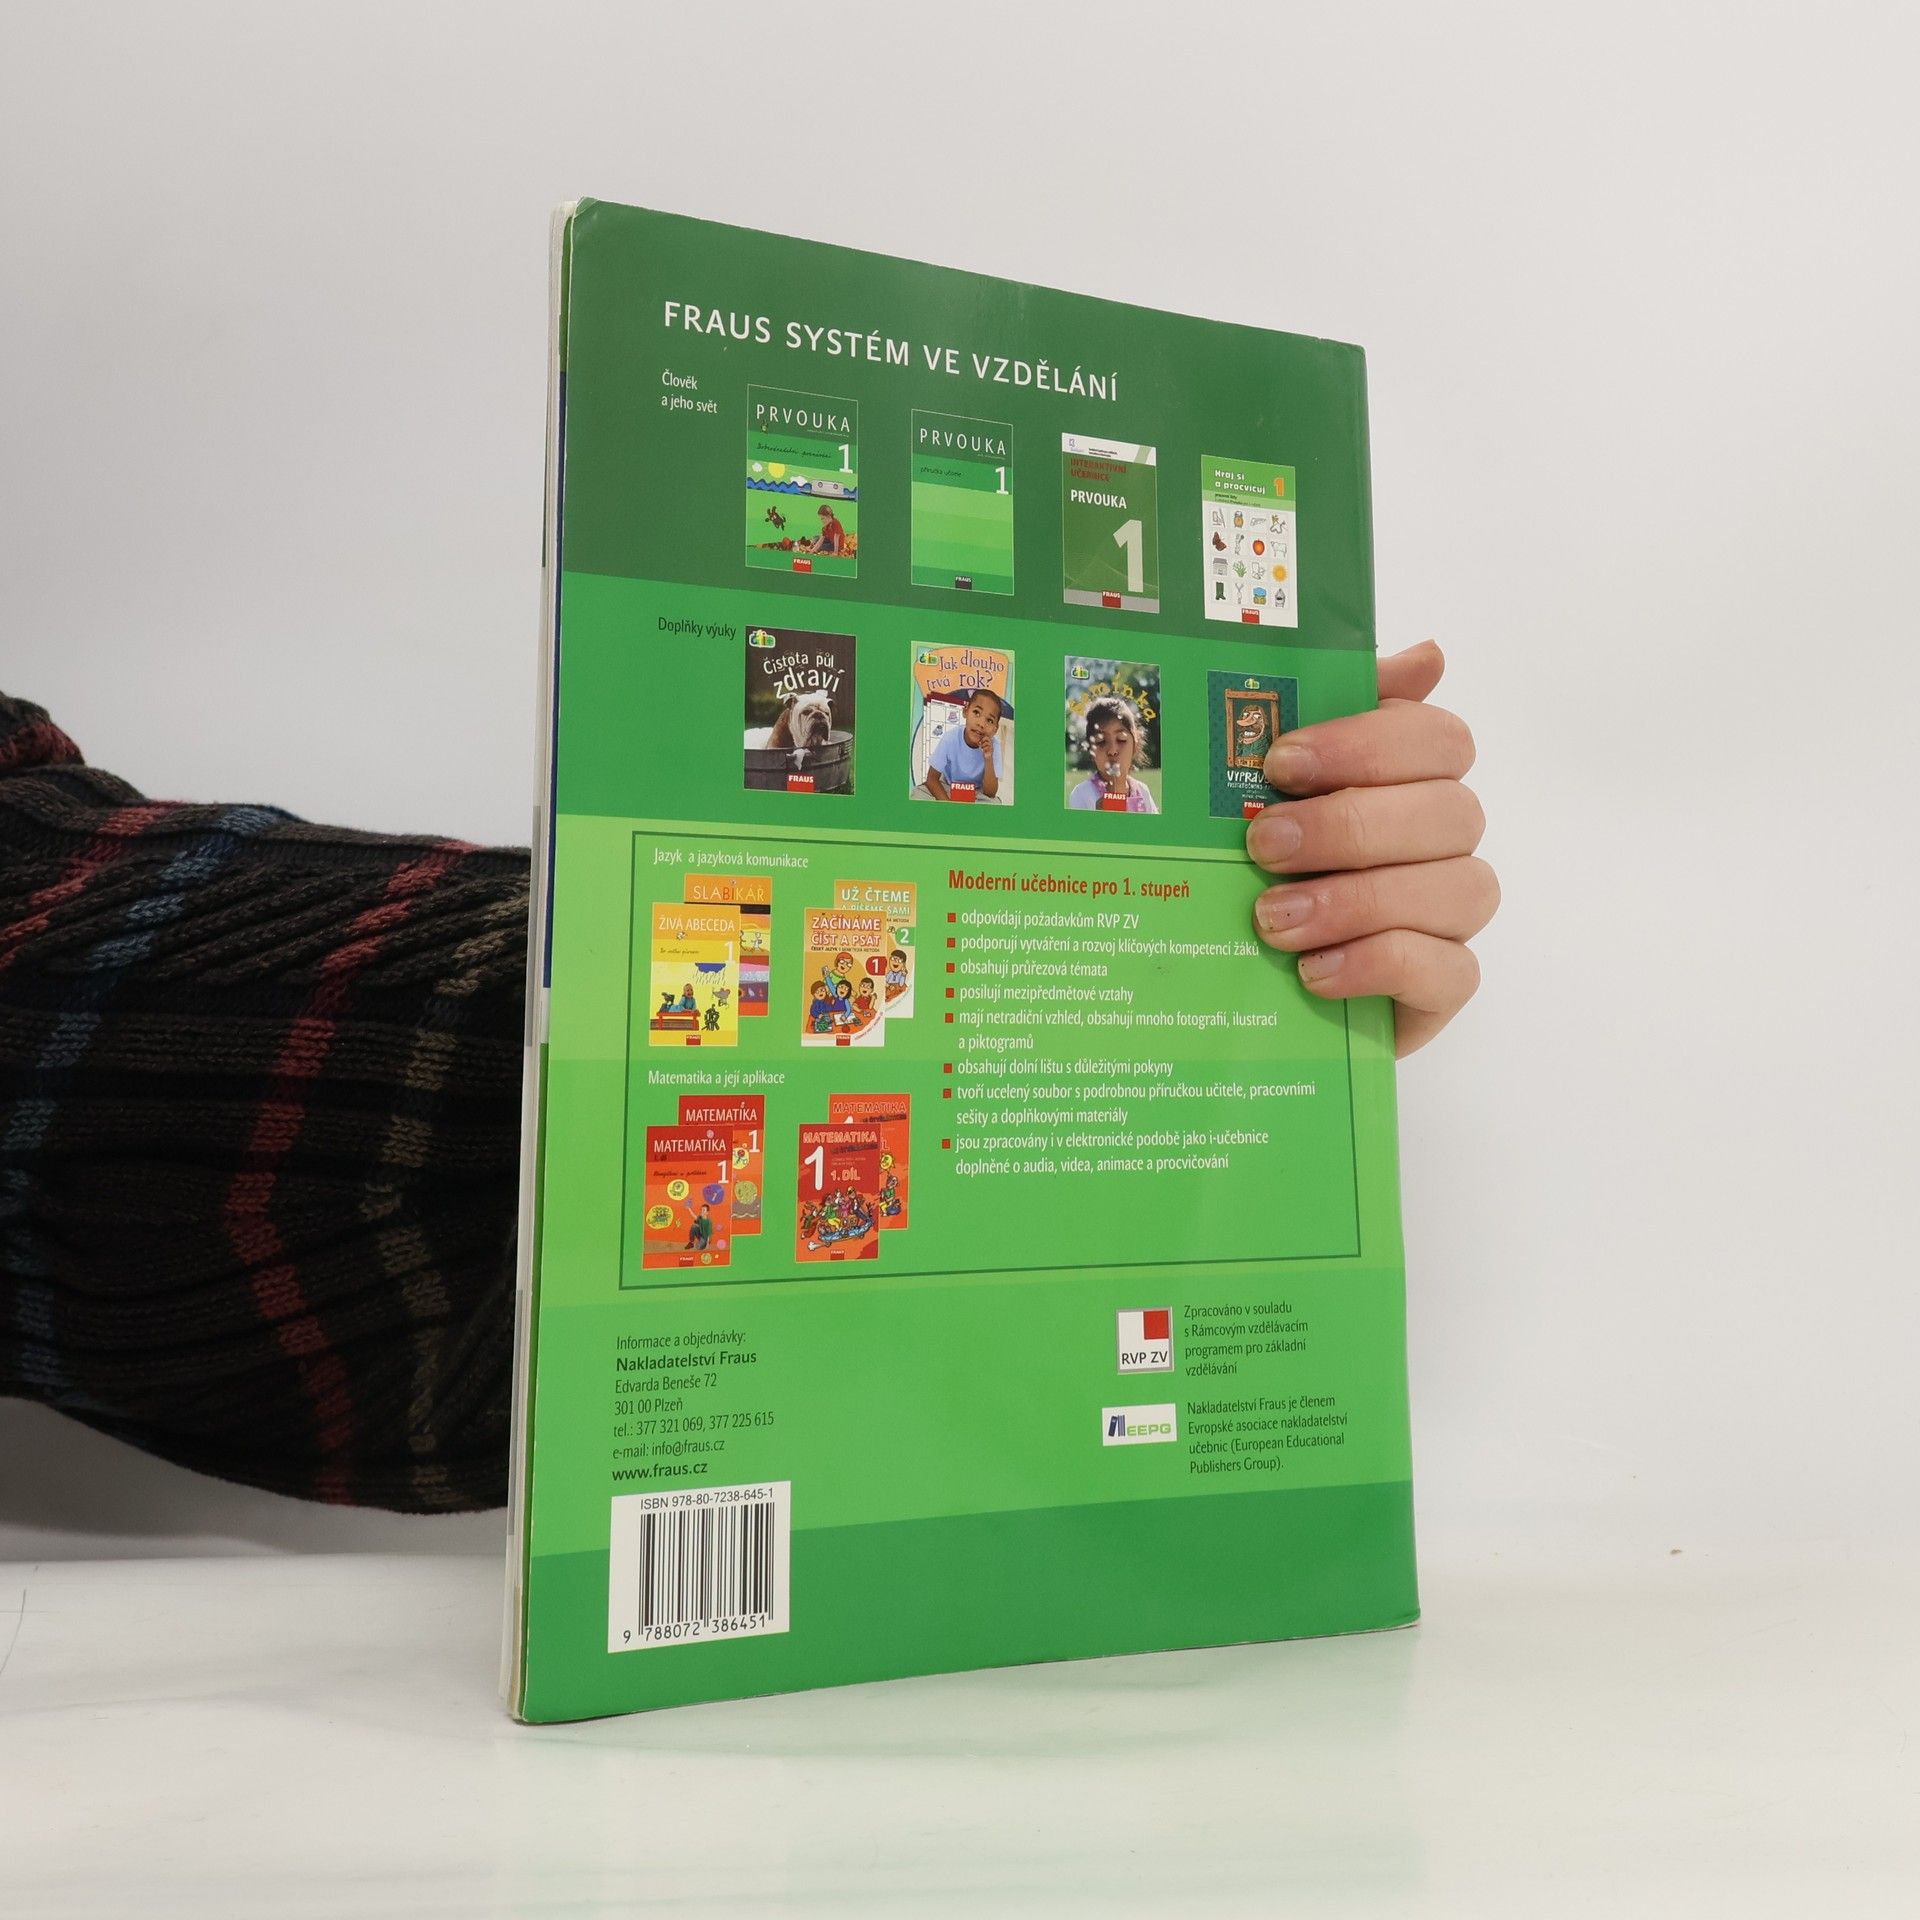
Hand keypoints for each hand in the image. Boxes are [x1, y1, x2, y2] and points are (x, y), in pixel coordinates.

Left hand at [1245, 641, 1496, 1057]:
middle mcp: (1446, 841)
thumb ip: (1331, 710)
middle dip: (1349, 825)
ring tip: (1273, 920)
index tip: (1282, 763)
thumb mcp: (1276, 787)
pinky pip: (1449, 970)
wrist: (1256, 982)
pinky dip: (1377, 963)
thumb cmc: (1271, 866)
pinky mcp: (1445, 986)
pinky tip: (1313, 971)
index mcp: (1415, 779)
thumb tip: (1428, 655)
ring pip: (1459, 888)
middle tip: (1263, 845)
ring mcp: (1453, 915)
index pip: (1438, 739)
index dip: (1366, 744)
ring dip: (1358, 900)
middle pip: (1449, 811)